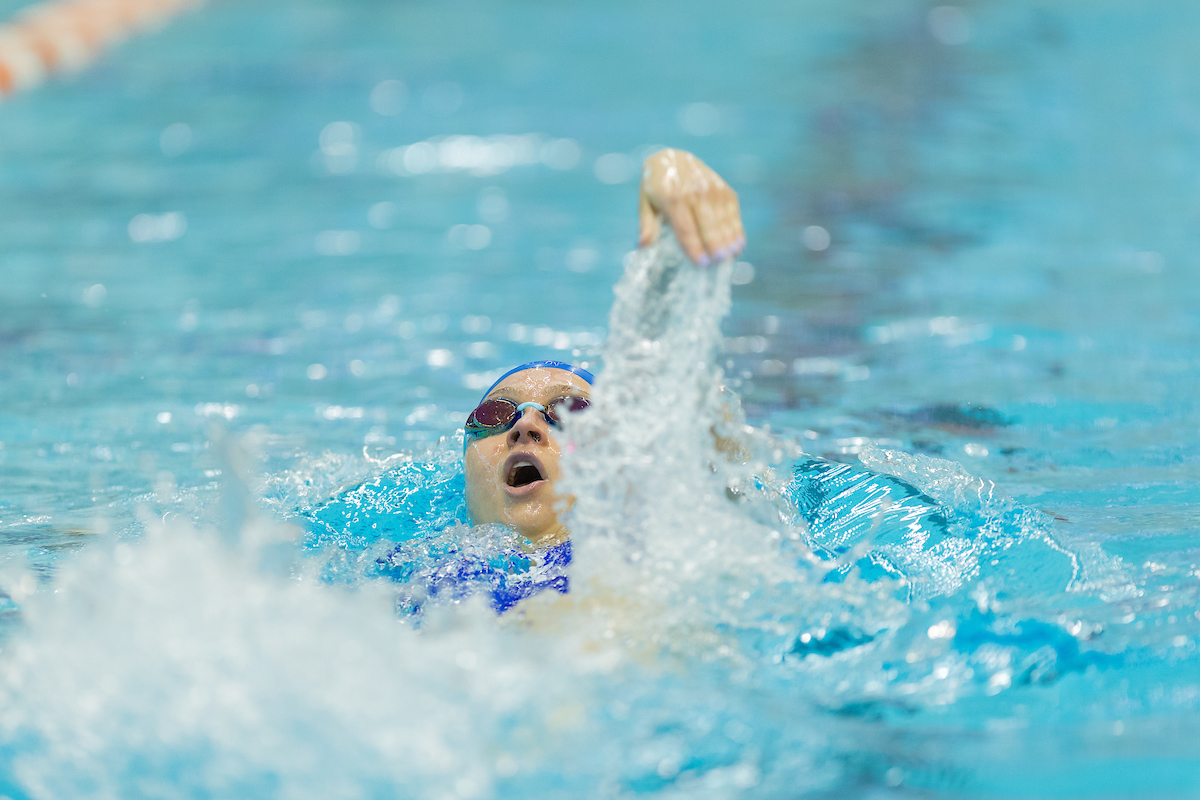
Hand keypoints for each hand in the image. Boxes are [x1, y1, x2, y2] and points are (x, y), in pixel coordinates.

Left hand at [638, 148, 744, 265]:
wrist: (673, 157)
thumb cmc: (657, 186)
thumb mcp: (645, 202)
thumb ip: (646, 224)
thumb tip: (643, 245)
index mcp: (672, 197)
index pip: (686, 229)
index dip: (694, 248)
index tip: (701, 264)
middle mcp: (694, 191)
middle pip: (708, 225)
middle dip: (714, 246)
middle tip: (718, 263)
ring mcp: (711, 188)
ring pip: (723, 219)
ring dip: (728, 239)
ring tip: (730, 257)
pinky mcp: (723, 188)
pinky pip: (732, 211)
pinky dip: (736, 227)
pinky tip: (738, 243)